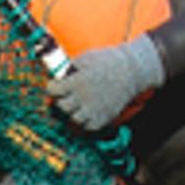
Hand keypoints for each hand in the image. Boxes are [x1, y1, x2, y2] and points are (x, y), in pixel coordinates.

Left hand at [50, 33, 164, 129]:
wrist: (132, 71)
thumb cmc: (108, 60)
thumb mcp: (85, 58)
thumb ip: (70, 68)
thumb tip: (58, 77)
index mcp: (77, 81)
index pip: (52, 90)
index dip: (52, 87)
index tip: (55, 85)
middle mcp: (83, 97)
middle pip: (62, 106)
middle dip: (61, 99)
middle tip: (66, 95)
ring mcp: (94, 109)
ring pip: (74, 118)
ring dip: (73, 111)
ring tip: (78, 104)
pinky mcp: (104, 117)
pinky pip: (88, 126)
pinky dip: (86, 121)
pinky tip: (88, 111)